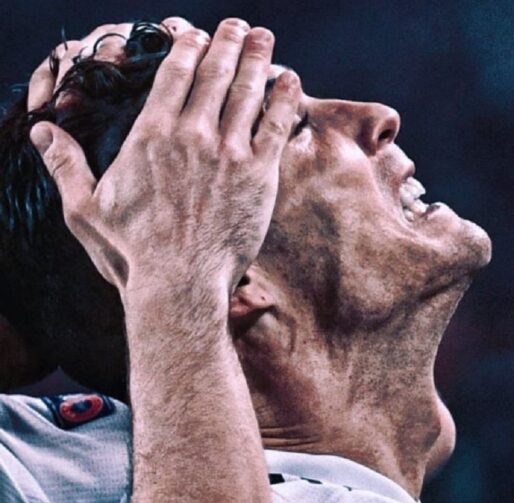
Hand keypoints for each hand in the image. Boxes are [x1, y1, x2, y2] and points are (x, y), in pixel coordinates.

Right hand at [29, 18, 300, 297]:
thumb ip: (65, 164)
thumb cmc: (130, 251)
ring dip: (258, 59)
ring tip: (265, 38)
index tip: (196, 32)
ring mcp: (229, 153)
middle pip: (215, 74)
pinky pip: (277, 125)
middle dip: (228, 43)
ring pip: (247, 92)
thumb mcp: (85, 208)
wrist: (179, 284)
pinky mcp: (260, 174)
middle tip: (239, 26)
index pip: (173, 75)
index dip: (188, 47)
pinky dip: (284, 98)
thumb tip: (41, 131)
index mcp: (151, 136)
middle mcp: (192, 136)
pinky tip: (290, 80)